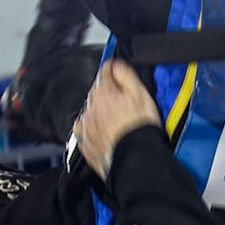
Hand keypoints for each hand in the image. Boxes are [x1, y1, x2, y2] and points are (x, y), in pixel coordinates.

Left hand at [74, 60, 162, 179]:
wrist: (135, 160)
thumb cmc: (140, 129)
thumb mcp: (141, 94)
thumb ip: (126, 75)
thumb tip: (116, 64)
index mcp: (103, 92)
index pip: (105, 71)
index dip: (115, 70)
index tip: (120, 73)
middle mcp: (90, 107)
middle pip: (97, 91)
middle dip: (108, 93)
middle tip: (124, 102)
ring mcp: (86, 126)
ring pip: (90, 110)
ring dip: (100, 110)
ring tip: (116, 120)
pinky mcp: (85, 143)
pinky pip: (83, 130)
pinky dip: (90, 128)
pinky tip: (102, 131)